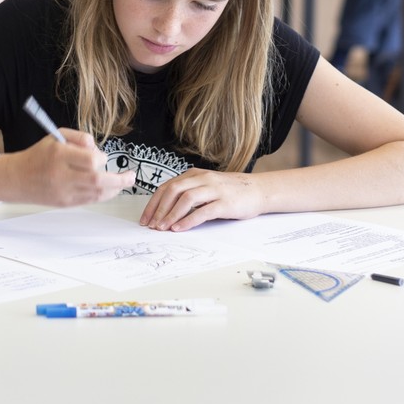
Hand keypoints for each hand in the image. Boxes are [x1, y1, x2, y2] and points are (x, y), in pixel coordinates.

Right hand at [0, 131, 134, 206]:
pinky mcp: (64, 203)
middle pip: (98, 180)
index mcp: (59, 155)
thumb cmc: (39, 155)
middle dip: (119, 180)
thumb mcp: (56, 136)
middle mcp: (61, 175)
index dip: (102, 159)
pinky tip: (110, 190)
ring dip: (114, 189)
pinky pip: (90, 201)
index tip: (102, 157)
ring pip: (97, 193)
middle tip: (131, 177)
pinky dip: (104, 196)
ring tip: (123, 183)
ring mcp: (63, 192)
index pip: (91, 160)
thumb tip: (98, 149)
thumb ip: (80, 137)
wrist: (17, 179)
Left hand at [139, 168, 264, 231]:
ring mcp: (214, 190)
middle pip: (173, 191)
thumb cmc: (230, 191)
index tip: (145, 218)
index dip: (154, 203)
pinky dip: (188, 220)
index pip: (167, 186)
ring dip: (171, 214)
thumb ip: (189, 192)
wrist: (258, 190)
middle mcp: (203, 179)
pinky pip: (203, 211)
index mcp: (195, 175)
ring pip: (186, 199)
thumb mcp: (206, 186)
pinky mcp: (224, 203)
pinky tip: (179, 228)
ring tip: (162, 228)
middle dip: (159, 209)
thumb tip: (166, 209)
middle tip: (151, 225)